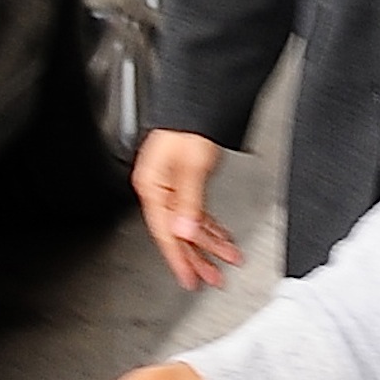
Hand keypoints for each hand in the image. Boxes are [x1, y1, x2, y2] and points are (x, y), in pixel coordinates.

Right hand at [132, 129, 240, 289]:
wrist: (198, 100)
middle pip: (178, 233)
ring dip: (209, 243)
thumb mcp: (192, 165)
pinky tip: (222, 237)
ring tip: (227, 259)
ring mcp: (171, 185)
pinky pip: (195, 212)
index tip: (191, 279)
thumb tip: (184, 232)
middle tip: (214, 278)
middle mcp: (159, 188)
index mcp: (152, 186)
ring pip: (189, 224)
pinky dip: (210, 226)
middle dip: (198, 257)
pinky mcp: (183, 181)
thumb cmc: (190, 124)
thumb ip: (189, 201)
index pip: (166, 233)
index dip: (180, 259)